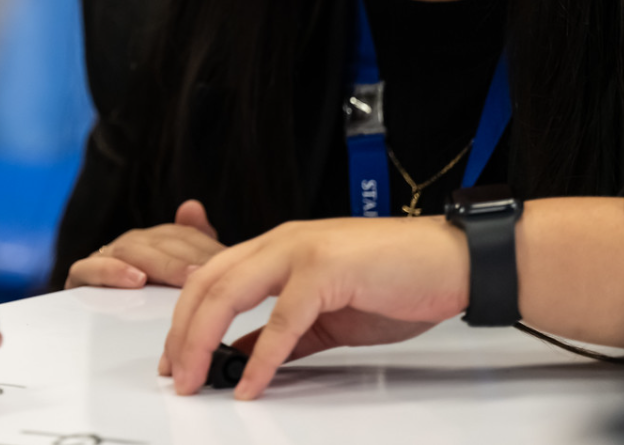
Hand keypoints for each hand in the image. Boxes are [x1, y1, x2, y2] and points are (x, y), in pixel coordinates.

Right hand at [65, 200, 225, 288]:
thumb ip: (194, 242)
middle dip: (187, 259)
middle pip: (158, 242)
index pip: (182, 235)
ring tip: (184, 279)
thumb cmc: (149, 298)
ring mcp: (103, 257)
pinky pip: (90, 269)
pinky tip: (136, 280)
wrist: (98, 320)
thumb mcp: (179, 274)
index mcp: (154, 240)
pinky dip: (112, 272)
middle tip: (210, 275)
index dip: (205, 247)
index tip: (228, 262)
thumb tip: (192, 206)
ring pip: (130, 251)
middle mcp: (128, 243)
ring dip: (159, 264)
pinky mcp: (81, 276)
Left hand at [162, 217, 468, 398]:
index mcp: (277, 247)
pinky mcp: (327, 271)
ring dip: (203, 341)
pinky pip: (282, 320)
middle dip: (182, 333)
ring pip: (230, 294)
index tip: (172, 358)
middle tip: (173, 376)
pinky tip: (248, 382)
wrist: (451, 262)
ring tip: (194, 379)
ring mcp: (301, 251)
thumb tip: (244, 355)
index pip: (210, 278)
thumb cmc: (396, 281)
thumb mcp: (327, 313)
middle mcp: (281, 242)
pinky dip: (261, 356)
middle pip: (207, 285)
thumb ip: (285, 332)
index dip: (184, 319)